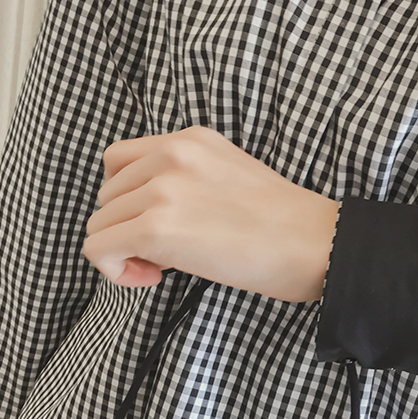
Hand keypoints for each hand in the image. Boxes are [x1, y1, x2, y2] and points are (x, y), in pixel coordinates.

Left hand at [83, 126, 340, 301]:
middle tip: (164, 256)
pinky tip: (152, 278)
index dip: (128, 200)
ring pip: (99, 223)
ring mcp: (163, 189)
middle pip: (106, 196)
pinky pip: (98, 249)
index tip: (158, 226)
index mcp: (191, 140)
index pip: (119, 161)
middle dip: (126, 229)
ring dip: (123, 251)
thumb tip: (150, 219)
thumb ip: (189, 181)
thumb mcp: (233, 177)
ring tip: (162, 268)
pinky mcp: (157, 228)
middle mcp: (171, 154)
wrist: (319, 245)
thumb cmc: (288, 226)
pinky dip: (115, 270)